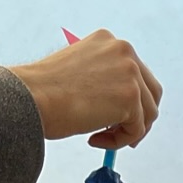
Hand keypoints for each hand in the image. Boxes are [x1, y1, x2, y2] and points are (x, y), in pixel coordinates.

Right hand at [8, 30, 161, 147]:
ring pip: (147, 113)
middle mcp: (124, 51)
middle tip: (124, 134)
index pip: (136, 72)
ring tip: (101, 137)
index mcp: (108, 41)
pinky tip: (95, 139)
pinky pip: (136, 130)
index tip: (119, 116)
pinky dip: (119, 141)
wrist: (31, 96)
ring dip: (127, 131)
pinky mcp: (130, 98)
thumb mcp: (78, 71)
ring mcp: (130, 73)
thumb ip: (101, 79)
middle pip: (151, 92)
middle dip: (140, 116)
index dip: (131, 99)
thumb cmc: (43, 91)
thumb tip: (117, 104)